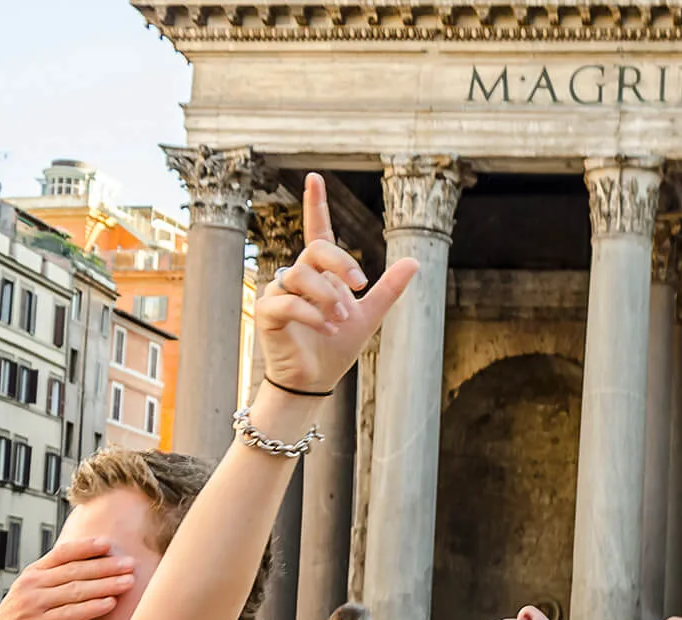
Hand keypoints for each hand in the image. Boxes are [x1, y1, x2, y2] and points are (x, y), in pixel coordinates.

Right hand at [0, 538, 135, 619]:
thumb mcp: (29, 595)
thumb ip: (51, 583)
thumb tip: (82, 572)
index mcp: (31, 575)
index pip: (61, 554)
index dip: (85, 547)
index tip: (109, 543)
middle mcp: (31, 585)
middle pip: (74, 570)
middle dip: (105, 566)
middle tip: (130, 563)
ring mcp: (34, 605)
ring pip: (76, 590)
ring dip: (105, 585)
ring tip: (128, 581)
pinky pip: (70, 614)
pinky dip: (92, 608)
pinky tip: (110, 604)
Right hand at [258, 173, 418, 394]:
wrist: (316, 380)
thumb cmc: (336, 347)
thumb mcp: (369, 316)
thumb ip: (388, 289)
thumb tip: (414, 262)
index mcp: (321, 274)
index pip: (318, 233)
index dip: (317, 205)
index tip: (315, 177)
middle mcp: (297, 276)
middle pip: (316, 250)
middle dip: (341, 264)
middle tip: (360, 286)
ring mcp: (279, 292)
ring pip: (301, 275)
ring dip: (328, 297)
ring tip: (341, 320)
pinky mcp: (267, 313)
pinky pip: (288, 302)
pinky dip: (312, 314)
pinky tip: (327, 327)